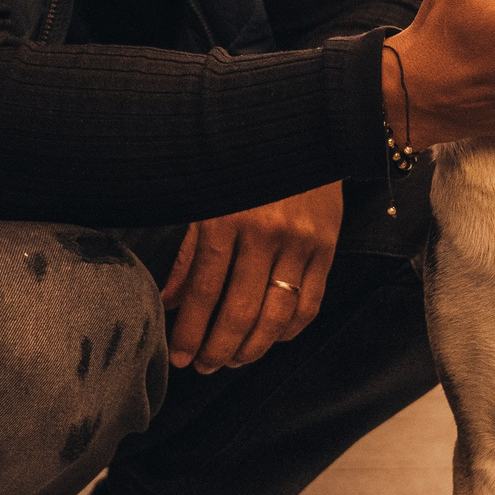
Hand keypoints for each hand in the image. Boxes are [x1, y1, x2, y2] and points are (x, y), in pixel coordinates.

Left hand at [159, 181, 342, 374]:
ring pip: (276, 316)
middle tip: (204, 367)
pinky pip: (310, 303)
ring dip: (253, 348)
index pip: (205, 291)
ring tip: (233, 361)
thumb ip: (188, 256)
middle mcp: (266, 233)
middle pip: (240, 312)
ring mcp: (301, 242)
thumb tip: (167, 302)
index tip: (179, 357)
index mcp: (227, 219)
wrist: (302, 127)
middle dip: (218, 349)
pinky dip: (289, 331)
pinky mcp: (327, 247)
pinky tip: (270, 339)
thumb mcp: (205, 200)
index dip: (190, 331)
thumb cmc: (240, 165)